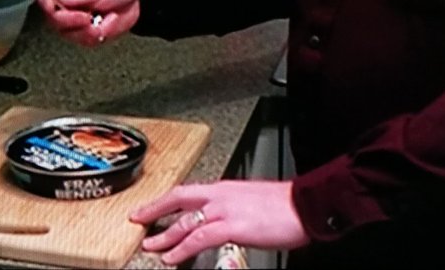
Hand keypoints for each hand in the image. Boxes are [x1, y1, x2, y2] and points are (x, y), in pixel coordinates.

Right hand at [33, 0, 139, 46]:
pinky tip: (104, 23)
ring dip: (86, 30)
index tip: (53, 7)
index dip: (46, 5)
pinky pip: (84, 41)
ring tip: (98, 19)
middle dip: (70, 21)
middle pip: (53, 20)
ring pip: (68, 34)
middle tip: (85, 16)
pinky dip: (97, 35)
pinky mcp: (86, 34)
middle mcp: (66, 6)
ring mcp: (76, 21)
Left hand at [130, 180, 309, 265]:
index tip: (152, 205)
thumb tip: (222, 221)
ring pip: (184, 221)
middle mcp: (220, 195)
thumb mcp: (252, 202)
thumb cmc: (286, 206)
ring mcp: (224, 209)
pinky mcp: (231, 226)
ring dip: (164, 235)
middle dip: (154, 209)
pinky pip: (199, 237)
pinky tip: (172, 257)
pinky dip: (182, 248)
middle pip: (178, 198)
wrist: (307, 205)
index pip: (187, 191)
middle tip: (137, 219)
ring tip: (151, 246)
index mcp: (225, 188)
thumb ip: (232, 210)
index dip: (166, 199)